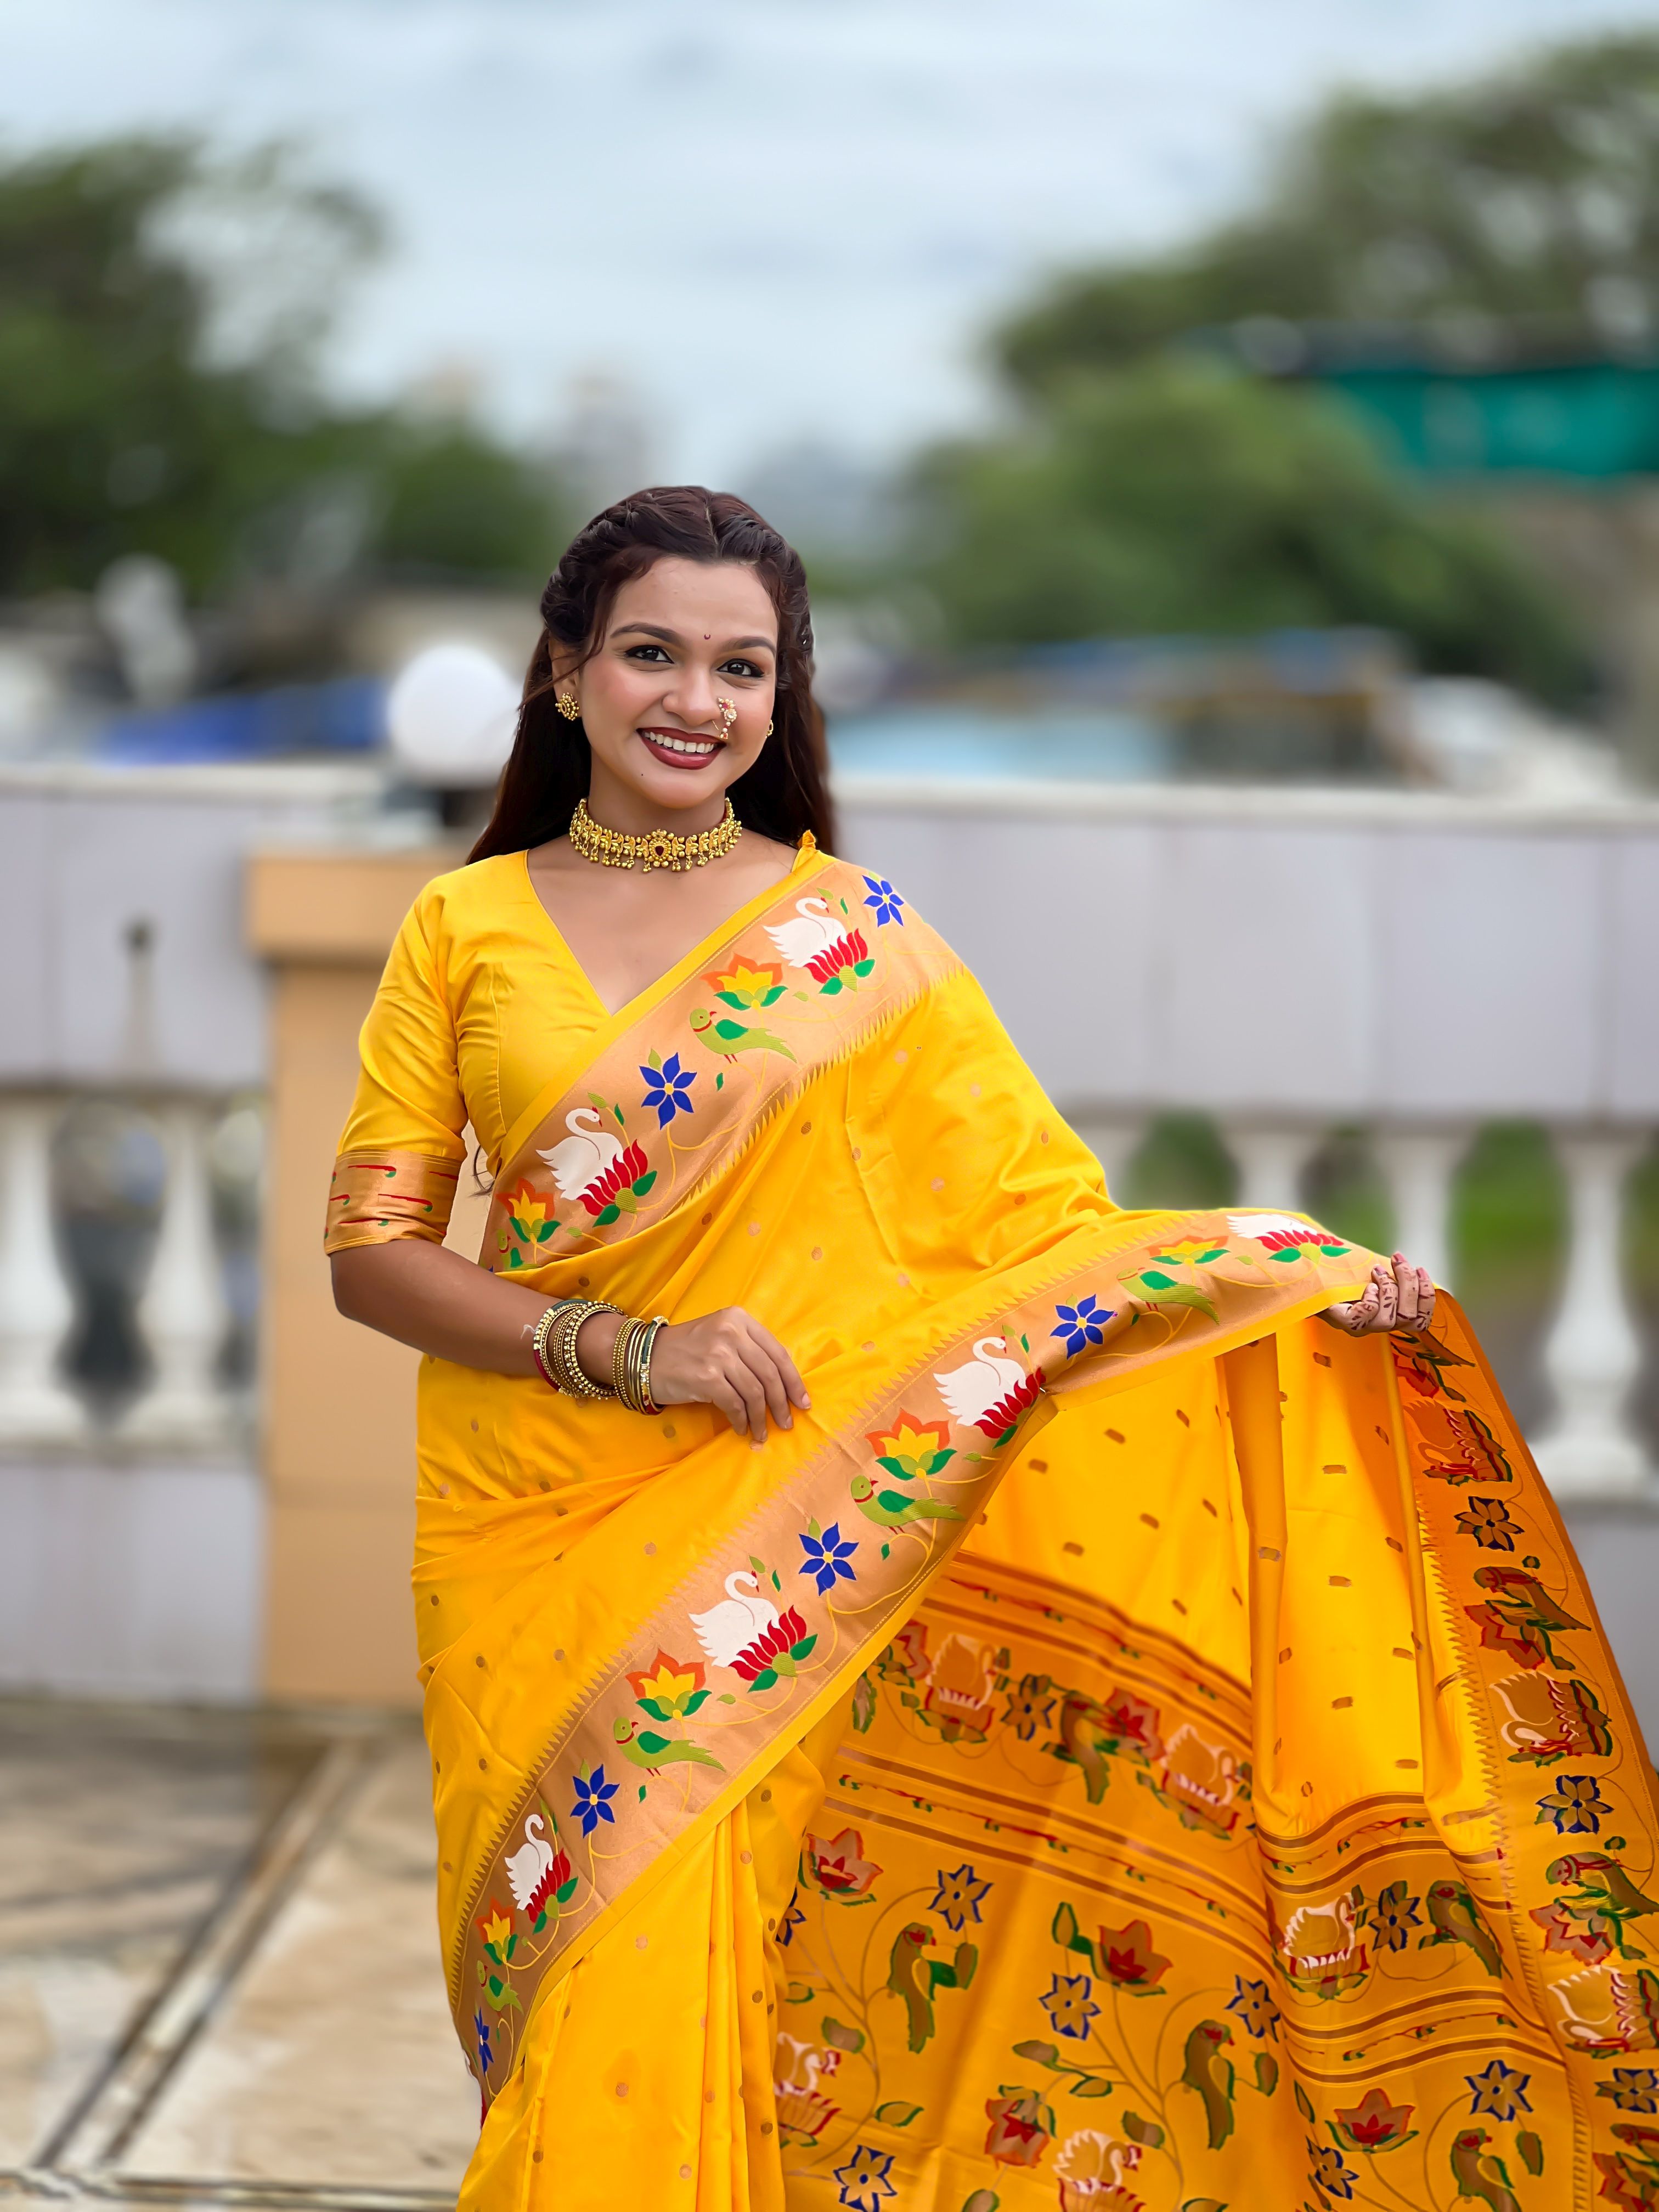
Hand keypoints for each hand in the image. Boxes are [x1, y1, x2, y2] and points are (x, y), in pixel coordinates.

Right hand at [581, 1305, 808, 1441]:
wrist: (644, 1357)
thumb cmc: (686, 1350)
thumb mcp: (721, 1335)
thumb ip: (749, 1351)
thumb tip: (783, 1386)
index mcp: (739, 1319)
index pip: (778, 1353)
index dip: (793, 1381)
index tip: (803, 1401)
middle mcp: (731, 1332)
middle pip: (770, 1374)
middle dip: (782, 1403)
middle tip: (787, 1423)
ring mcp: (719, 1354)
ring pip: (755, 1392)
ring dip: (762, 1418)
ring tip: (762, 1433)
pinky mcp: (706, 1377)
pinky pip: (735, 1404)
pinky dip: (742, 1421)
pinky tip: (742, 1429)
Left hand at [1321, 1251, 1435, 1336]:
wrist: (1307, 1279)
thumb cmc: (1339, 1276)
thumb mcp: (1369, 1275)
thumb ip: (1389, 1276)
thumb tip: (1408, 1265)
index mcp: (1388, 1316)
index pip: (1420, 1320)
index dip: (1427, 1296)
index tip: (1421, 1270)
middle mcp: (1376, 1326)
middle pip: (1409, 1317)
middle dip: (1410, 1285)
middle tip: (1399, 1261)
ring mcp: (1360, 1327)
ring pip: (1390, 1319)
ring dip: (1390, 1289)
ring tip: (1377, 1270)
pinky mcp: (1344, 1323)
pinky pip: (1367, 1315)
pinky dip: (1371, 1299)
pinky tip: (1365, 1286)